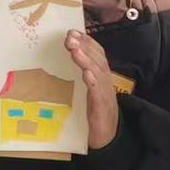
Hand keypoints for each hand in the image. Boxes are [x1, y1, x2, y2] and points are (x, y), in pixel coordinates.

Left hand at [66, 29, 118, 149]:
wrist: (106, 137)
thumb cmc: (92, 112)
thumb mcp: (84, 89)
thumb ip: (77, 74)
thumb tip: (63, 57)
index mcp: (100, 76)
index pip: (96, 53)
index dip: (86, 41)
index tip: (72, 32)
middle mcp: (105, 81)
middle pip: (98, 59)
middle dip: (84, 46)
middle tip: (70, 37)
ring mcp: (105, 94)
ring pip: (98, 72)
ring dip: (87, 59)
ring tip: (75, 49)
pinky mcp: (102, 108)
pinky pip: (99, 93)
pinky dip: (94, 82)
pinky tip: (87, 74)